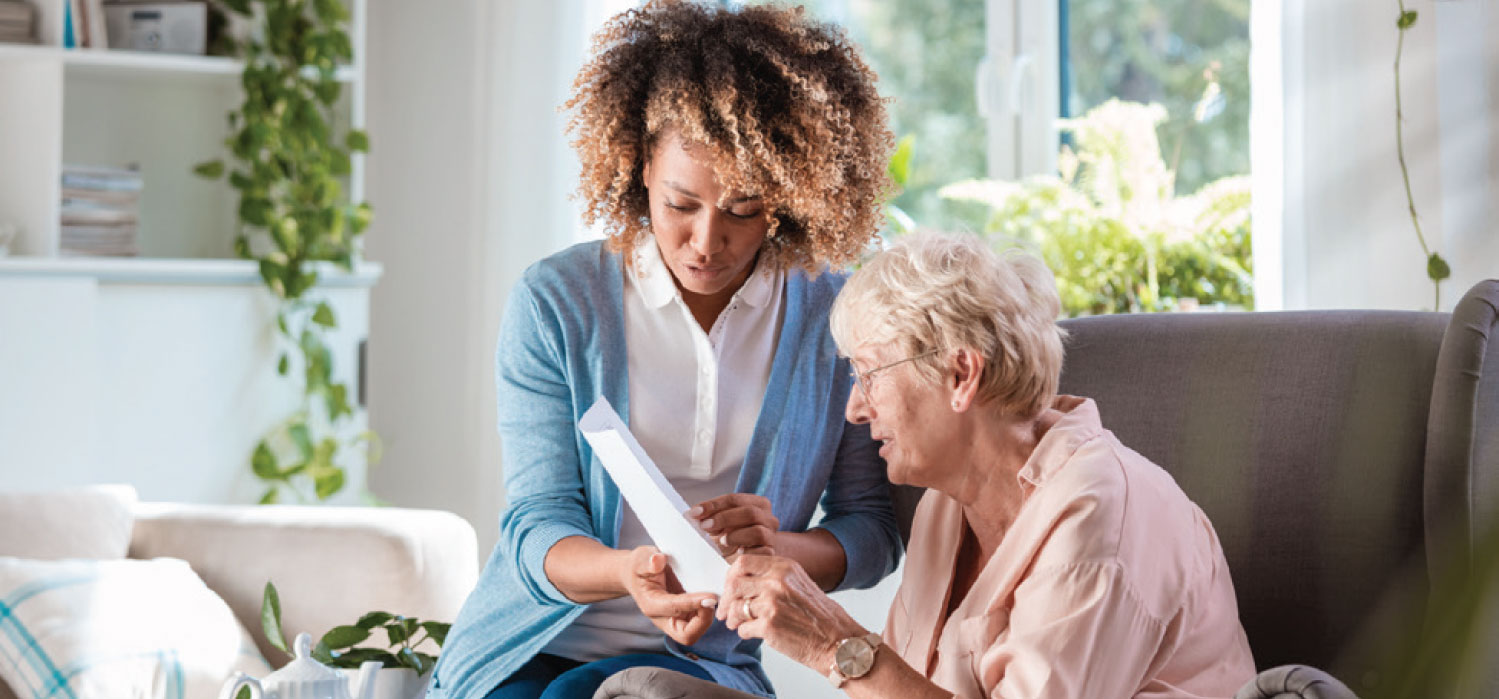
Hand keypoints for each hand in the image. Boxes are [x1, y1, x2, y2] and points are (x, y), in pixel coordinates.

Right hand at [620, 546, 718, 645]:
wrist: (637, 574)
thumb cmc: (639, 567)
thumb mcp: (640, 558)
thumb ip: (649, 560)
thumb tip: (658, 560)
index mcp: (651, 605)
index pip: (674, 609)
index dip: (693, 604)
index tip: (710, 596)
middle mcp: (663, 618)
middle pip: (686, 635)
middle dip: (703, 621)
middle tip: (713, 600)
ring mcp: (674, 620)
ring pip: (696, 630)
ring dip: (708, 616)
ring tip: (717, 596)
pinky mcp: (684, 616)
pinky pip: (699, 621)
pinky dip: (708, 611)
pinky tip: (714, 595)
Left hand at [689, 493, 778, 559]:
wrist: (752, 557)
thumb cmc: (734, 537)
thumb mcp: (722, 524)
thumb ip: (710, 516)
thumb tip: (692, 515)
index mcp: (758, 504)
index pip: (734, 499)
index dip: (713, 505)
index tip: (695, 512)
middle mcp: (768, 518)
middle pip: (749, 512)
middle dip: (724, 518)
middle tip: (704, 526)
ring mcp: (771, 537)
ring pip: (757, 532)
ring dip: (735, 536)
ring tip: (722, 541)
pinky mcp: (770, 554)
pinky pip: (762, 553)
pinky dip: (747, 553)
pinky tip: (738, 554)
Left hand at [717, 554, 867, 669]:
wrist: (838, 642)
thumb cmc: (820, 617)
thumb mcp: (799, 583)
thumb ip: (773, 577)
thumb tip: (740, 581)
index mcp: (784, 566)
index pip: (743, 562)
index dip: (731, 577)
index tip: (729, 589)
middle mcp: (777, 581)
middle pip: (734, 584)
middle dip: (727, 600)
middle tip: (726, 612)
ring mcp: (772, 603)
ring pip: (735, 607)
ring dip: (733, 619)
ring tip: (738, 625)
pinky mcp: (769, 626)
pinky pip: (743, 629)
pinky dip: (744, 633)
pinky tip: (754, 634)